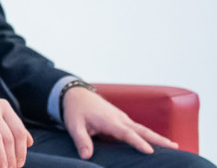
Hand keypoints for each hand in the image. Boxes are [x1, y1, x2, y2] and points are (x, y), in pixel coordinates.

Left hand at [62, 87, 178, 158]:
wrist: (77, 94)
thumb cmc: (75, 110)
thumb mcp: (74, 125)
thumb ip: (81, 140)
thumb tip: (86, 156)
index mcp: (109, 121)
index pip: (126, 133)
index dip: (137, 142)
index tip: (149, 151)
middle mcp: (119, 119)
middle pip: (142, 130)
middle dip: (158, 139)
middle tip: (175, 147)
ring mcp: (123, 118)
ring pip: (143, 129)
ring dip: (158, 137)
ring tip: (174, 146)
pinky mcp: (123, 120)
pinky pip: (139, 128)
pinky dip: (150, 135)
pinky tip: (158, 143)